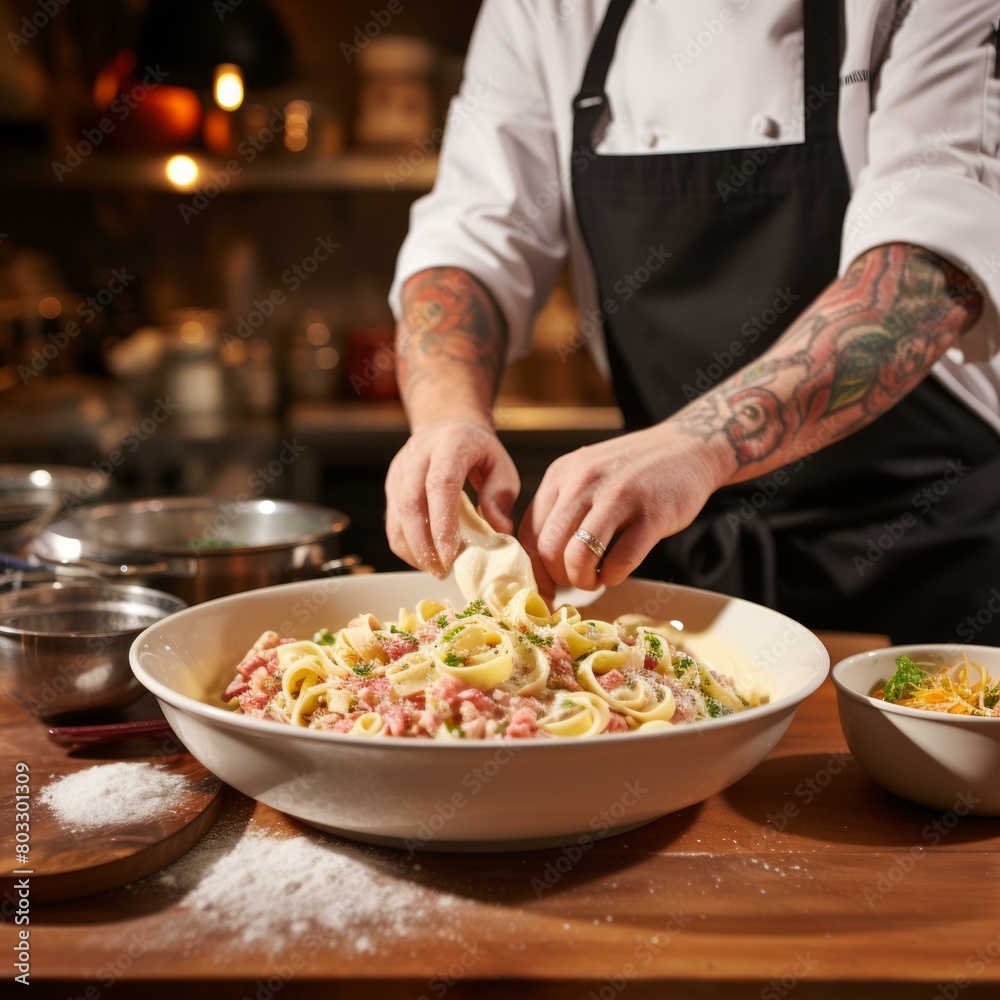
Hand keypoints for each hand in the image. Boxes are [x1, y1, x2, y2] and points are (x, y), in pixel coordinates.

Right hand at [385, 419, 519, 576]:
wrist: (447, 425)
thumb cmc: (479, 451)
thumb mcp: (502, 466)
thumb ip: (501, 497)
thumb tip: (499, 531)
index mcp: (450, 445)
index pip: (440, 485)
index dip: (442, 523)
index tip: (451, 555)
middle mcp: (418, 456)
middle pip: (410, 504)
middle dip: (424, 545)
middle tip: (442, 571)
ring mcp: (400, 471)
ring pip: (396, 517)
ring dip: (413, 550)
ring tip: (435, 569)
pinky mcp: (392, 486)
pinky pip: (392, 522)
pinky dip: (406, 546)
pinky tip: (425, 557)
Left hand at [518, 423, 724, 596]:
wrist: (686, 448)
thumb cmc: (631, 472)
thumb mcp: (584, 477)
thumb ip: (560, 510)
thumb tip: (538, 564)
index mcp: (560, 475)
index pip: (528, 533)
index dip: (534, 570)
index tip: (545, 587)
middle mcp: (583, 482)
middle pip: (549, 548)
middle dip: (558, 578)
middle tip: (575, 581)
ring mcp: (618, 496)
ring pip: (578, 556)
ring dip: (583, 581)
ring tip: (595, 579)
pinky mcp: (651, 515)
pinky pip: (621, 561)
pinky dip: (614, 576)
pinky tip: (617, 571)